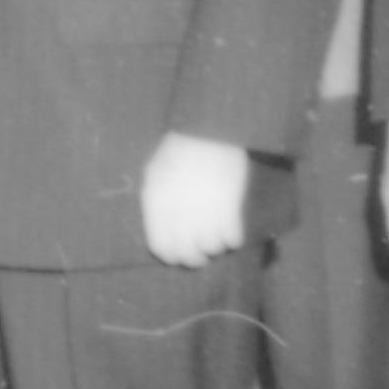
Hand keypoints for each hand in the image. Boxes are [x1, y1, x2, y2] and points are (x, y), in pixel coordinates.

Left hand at [139, 131, 251, 266]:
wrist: (209, 128)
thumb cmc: (179, 150)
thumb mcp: (154, 173)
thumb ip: (155, 204)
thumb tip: (163, 235)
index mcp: (157, 201)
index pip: (161, 247)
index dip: (172, 257)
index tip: (181, 255)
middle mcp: (178, 210)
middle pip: (187, 254)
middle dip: (195, 259)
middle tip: (203, 254)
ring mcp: (205, 208)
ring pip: (212, 248)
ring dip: (216, 247)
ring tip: (218, 237)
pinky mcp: (230, 204)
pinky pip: (232, 238)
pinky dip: (233, 240)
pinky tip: (232, 232)